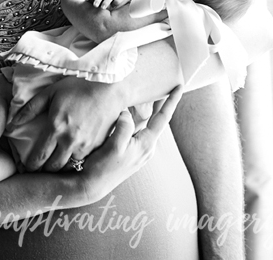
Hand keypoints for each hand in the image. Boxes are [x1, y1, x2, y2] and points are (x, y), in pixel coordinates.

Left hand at [6, 75, 125, 171]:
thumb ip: (30, 109)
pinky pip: (83, 160)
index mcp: (55, 128)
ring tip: (56, 160)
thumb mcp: (50, 92)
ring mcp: (85, 145)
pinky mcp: (98, 146)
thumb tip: (11, 124)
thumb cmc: (77, 86)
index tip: (27, 167)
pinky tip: (73, 152)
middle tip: (41, 166)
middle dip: (45, 169)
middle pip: (53, 168)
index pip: (38, 158)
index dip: (30, 166)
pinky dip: (76, 159)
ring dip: (61, 165)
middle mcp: (69, 141)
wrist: (109, 87)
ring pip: (69, 166)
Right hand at [81, 86, 182, 202]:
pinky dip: (136, 116)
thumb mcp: (115, 145)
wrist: (92, 186)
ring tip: (149, 93)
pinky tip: (129, 111)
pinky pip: (136, 128)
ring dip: (147, 108)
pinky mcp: (130, 151)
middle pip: (157, 119)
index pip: (163, 117)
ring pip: (145, 122)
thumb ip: (124, 126)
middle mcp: (146, 147)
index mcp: (146, 144)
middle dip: (161, 102)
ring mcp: (139, 150)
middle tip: (167, 85)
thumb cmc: (103, 167)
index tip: (180, 86)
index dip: (172, 100)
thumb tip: (126, 113)